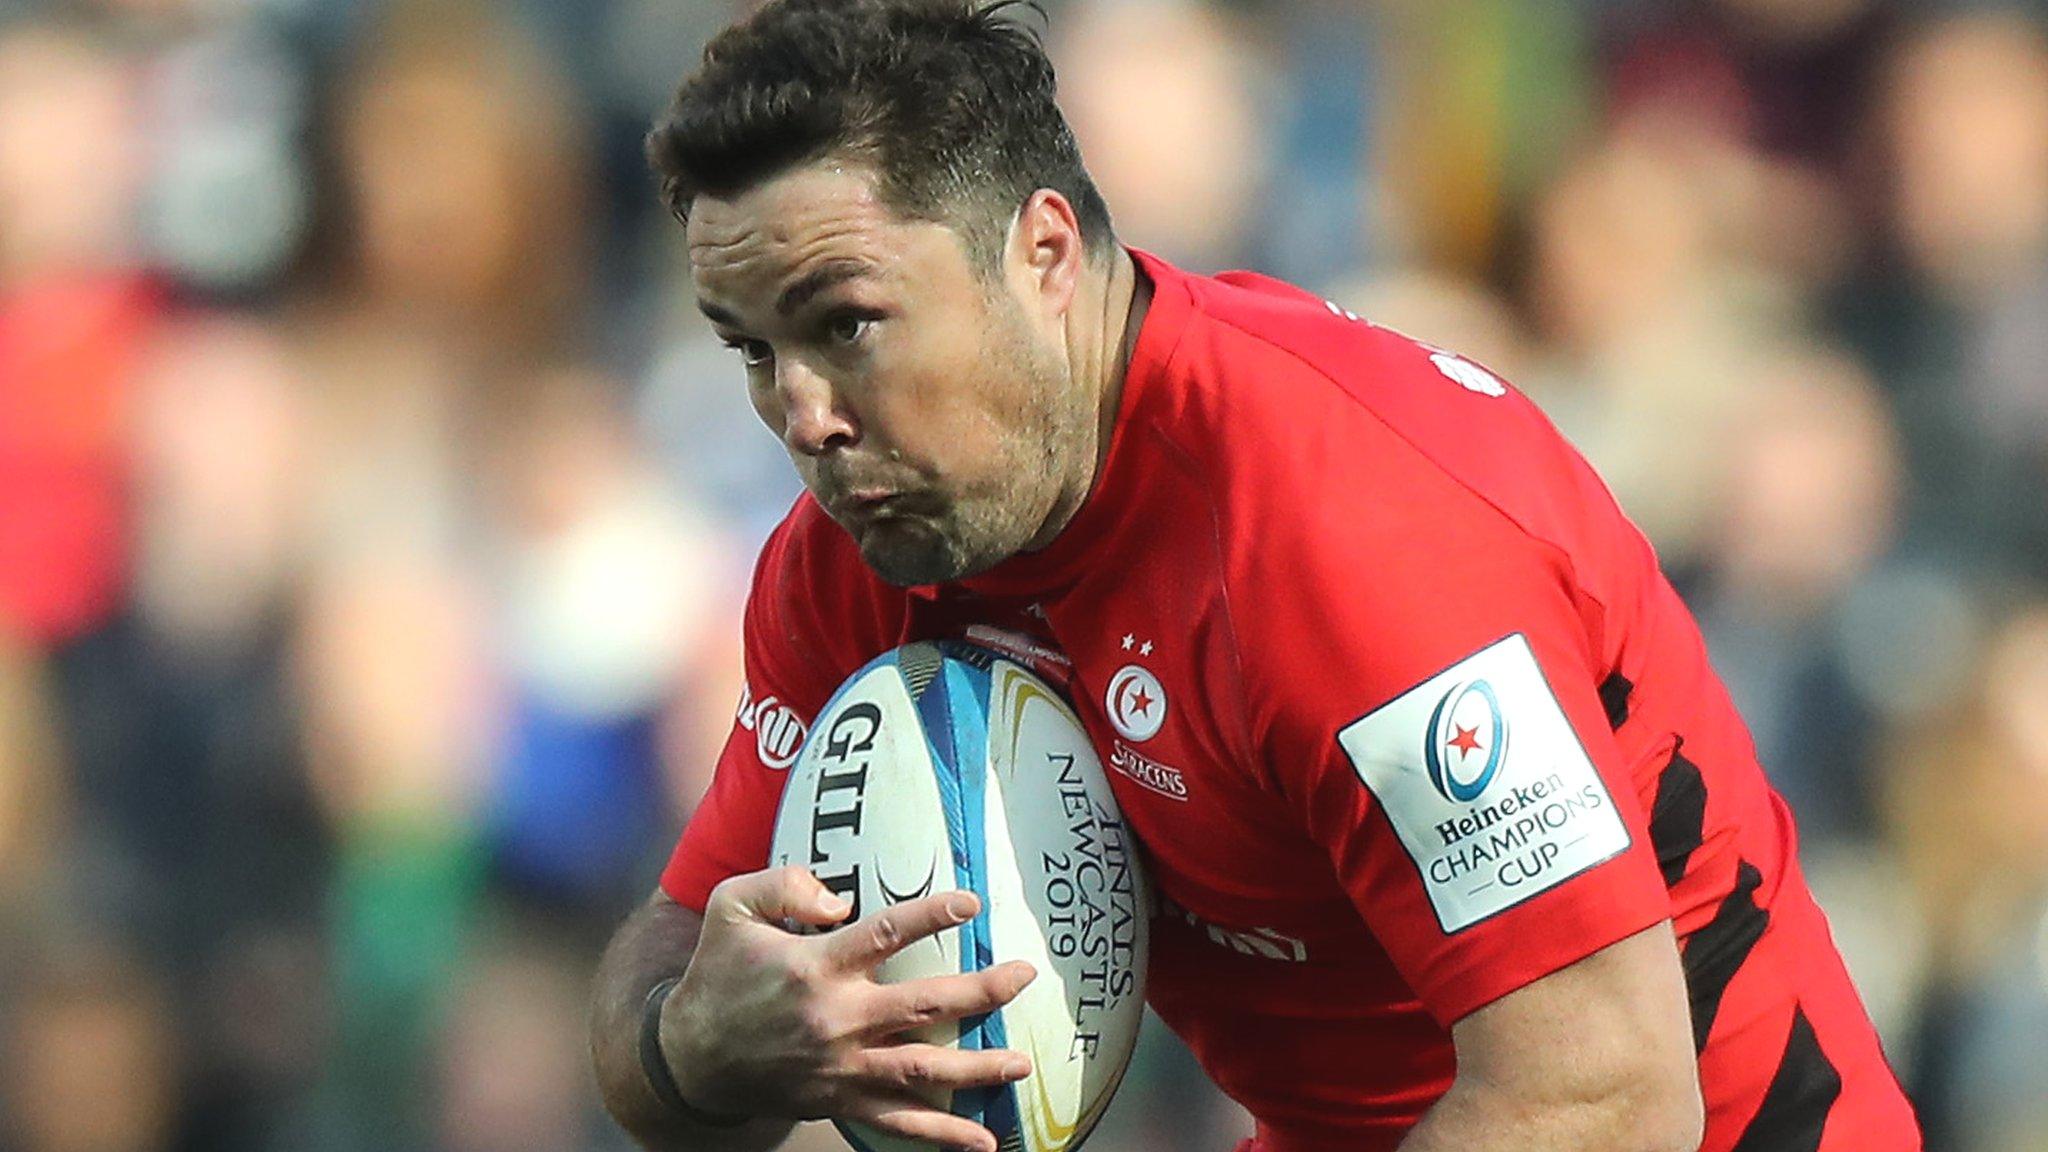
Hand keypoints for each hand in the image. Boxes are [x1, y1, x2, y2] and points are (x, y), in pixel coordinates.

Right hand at [661, 865, 1037, 1151]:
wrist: (692, 1056)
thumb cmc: (719, 973)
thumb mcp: (730, 907)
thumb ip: (782, 884)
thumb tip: (841, 898)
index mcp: (814, 967)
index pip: (885, 933)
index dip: (931, 915)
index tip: (972, 903)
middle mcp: (836, 1019)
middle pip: (924, 1005)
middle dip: (983, 991)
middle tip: (1025, 975)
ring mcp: (842, 1066)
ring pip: (923, 1068)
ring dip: (978, 1068)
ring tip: (1022, 1063)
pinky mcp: (841, 1099)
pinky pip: (899, 1121)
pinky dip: (942, 1135)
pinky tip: (982, 1142)